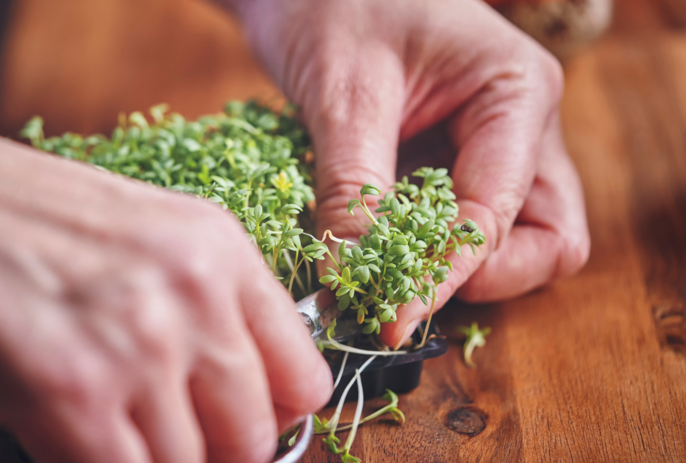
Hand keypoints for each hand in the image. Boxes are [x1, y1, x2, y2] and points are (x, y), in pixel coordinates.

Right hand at [0, 99, 330, 462]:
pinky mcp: (73, 391)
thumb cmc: (18, 225)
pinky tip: (77, 444)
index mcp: (222, 250)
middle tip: (167, 443)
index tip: (238, 429)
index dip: (274, 419)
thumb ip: (205, 309)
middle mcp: (194, 293)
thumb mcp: (144, 243)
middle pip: (257, 436)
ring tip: (109, 432)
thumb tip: (237, 389)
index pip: (305, 377)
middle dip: (216, 457)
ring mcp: (138, 342)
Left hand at [236, 0, 589, 347]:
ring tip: (388, 275)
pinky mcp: (454, 163)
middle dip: (479, 277)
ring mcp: (493, 149)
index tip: (395, 314)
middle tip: (405, 294)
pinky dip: (426, 251)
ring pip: (513, 240)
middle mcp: (520, 128)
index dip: (449, 271)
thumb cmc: (335, 5)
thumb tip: (349, 276)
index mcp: (515, 94)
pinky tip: (377, 253)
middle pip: (544, 238)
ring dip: (455, 270)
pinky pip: (461, 226)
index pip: (501, 212)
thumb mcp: (345, 95)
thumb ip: (352, 187)